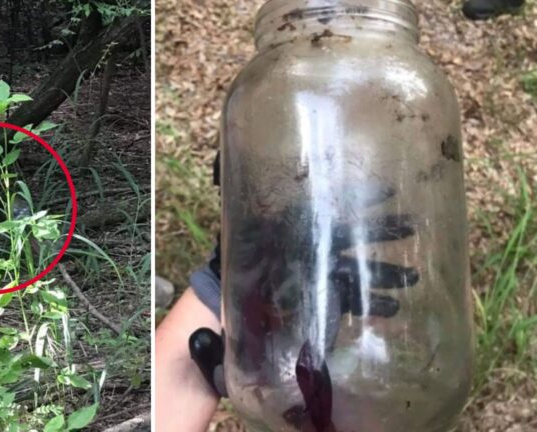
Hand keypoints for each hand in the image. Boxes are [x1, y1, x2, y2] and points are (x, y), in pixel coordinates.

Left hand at [190, 152, 419, 430]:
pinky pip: (349, 301)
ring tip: (412, 278)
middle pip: (350, 239)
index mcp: (293, 234)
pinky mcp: (319, 306)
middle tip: (410, 226)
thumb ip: (250, 224)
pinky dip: (371, 305)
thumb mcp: (239, 246)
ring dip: (384, 272)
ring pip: (356, 271)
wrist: (216, 317)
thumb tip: (257, 193)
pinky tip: (393, 310)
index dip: (357, 202)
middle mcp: (309, 253)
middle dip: (381, 234)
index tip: (385, 191)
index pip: (330, 213)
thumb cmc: (226, 277)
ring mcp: (317, 279)